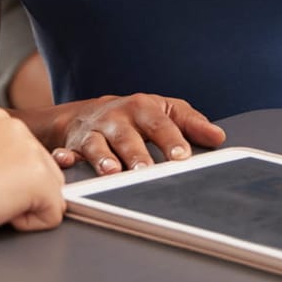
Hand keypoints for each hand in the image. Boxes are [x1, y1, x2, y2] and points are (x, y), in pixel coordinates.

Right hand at [0, 107, 64, 244]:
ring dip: (24, 207)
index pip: (28, 157)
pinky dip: (29, 224)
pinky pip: (53, 215)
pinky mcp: (39, 178)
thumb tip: (24, 179)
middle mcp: (18, 126)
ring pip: (53, 193)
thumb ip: (2, 159)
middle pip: (46, 173)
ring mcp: (31, 150)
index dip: (5, 181)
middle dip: (20, 193)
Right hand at [36, 93, 226, 175]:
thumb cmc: (135, 116)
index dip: (171, 140)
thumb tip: (218, 137)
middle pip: (128, 137)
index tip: (181, 156)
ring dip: (103, 158)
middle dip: (136, 154)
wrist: (88, 112)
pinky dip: (63, 158)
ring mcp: (94, 132)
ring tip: (111, 172)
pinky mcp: (73, 146)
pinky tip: (65, 163)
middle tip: (145, 171)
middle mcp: (117, 119)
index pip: (160, 124)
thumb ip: (191, 123)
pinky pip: (66, 152)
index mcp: (143, 108)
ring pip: (97, 146)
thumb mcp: (164, 111)